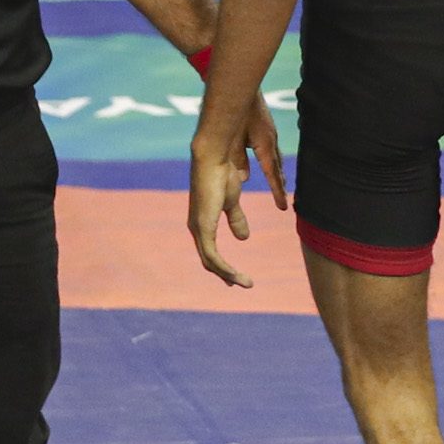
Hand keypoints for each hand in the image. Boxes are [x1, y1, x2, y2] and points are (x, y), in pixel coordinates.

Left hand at [188, 135, 254, 287]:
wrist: (216, 159)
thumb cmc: (222, 174)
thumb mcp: (233, 202)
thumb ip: (237, 219)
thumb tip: (244, 238)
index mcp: (203, 222)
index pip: (210, 251)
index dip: (223, 266)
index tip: (237, 277)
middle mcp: (197, 228)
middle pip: (209, 261)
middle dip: (225, 275)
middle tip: (242, 284)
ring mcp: (198, 229)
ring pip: (210, 262)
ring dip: (228, 275)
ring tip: (246, 283)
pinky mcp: (203, 227)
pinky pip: (212, 256)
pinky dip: (224, 269)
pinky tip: (236, 276)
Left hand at [244, 96, 288, 211]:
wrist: (240, 85)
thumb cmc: (234, 111)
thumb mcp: (232, 137)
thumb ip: (237, 158)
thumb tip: (243, 177)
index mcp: (264, 144)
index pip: (272, 173)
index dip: (277, 191)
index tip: (282, 206)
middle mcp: (270, 140)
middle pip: (277, 167)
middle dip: (279, 184)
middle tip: (283, 201)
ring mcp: (270, 133)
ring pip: (276, 158)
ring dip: (277, 172)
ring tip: (281, 186)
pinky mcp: (266, 128)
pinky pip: (272, 149)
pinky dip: (273, 161)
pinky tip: (271, 163)